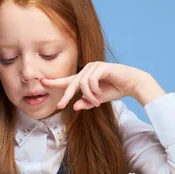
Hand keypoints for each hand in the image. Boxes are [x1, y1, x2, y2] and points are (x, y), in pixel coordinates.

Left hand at [41, 62, 166, 110]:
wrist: (132, 84)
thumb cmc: (115, 89)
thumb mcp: (98, 100)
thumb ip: (86, 103)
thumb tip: (74, 106)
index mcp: (85, 78)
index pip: (67, 80)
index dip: (55, 82)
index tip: (42, 83)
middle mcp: (87, 70)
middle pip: (71, 83)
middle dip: (66, 95)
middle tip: (61, 106)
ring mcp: (93, 67)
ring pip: (82, 84)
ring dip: (89, 96)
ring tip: (97, 102)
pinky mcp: (101, 67)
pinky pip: (90, 81)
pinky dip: (94, 91)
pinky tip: (100, 95)